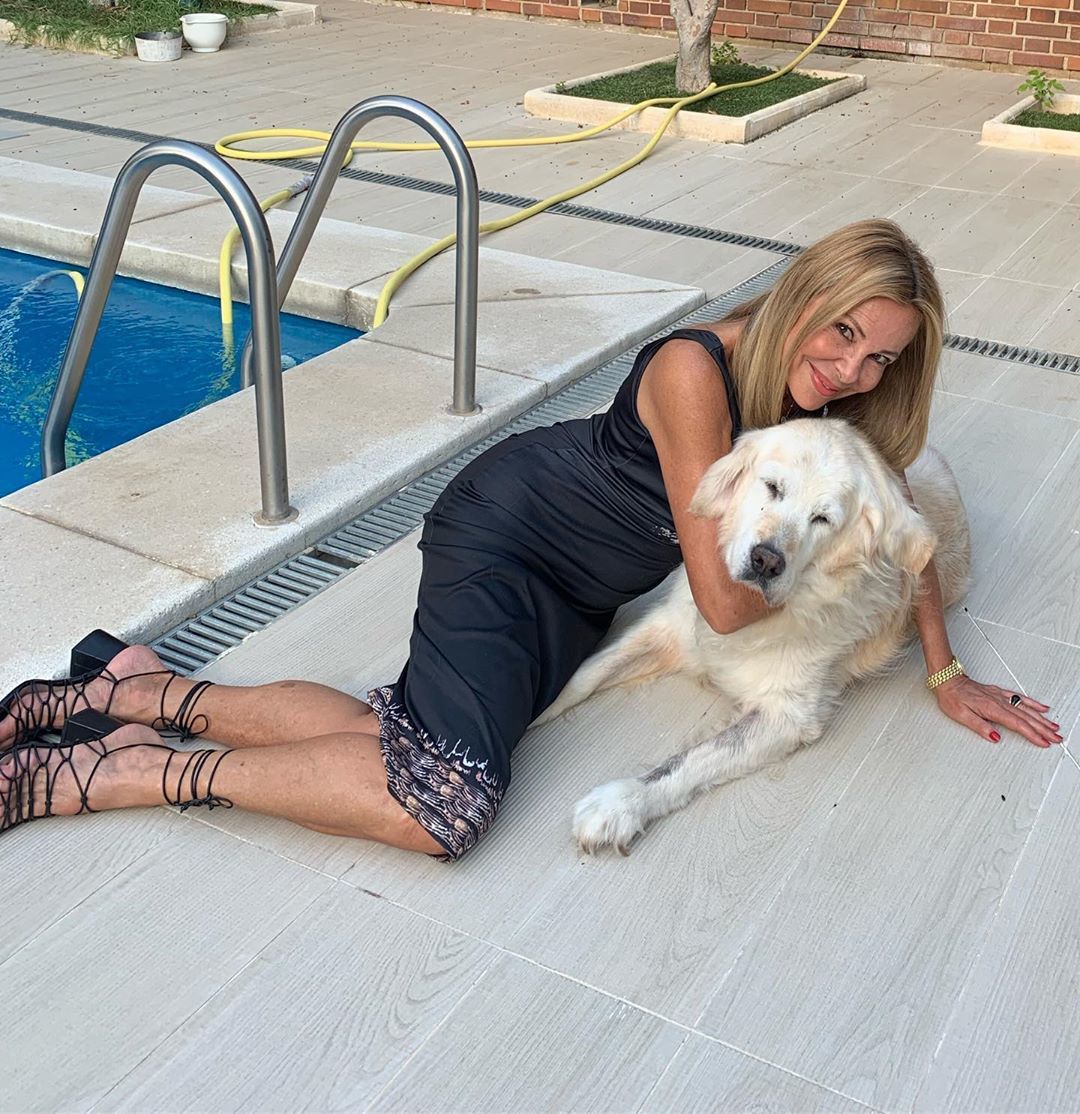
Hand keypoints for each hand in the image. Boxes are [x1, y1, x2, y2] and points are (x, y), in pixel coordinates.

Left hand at [934, 676, 1060, 747]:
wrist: (947, 680)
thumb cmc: (952, 698)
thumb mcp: (961, 716)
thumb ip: (980, 727)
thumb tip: (995, 737)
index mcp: (991, 709)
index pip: (1017, 724)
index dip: (1032, 734)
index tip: (1043, 742)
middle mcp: (998, 701)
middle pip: (1026, 718)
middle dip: (1043, 729)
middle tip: (1056, 738)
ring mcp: (1000, 696)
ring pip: (1026, 709)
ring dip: (1041, 719)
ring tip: (1054, 727)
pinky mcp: (998, 692)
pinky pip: (1019, 697)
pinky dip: (1032, 703)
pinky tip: (1042, 708)